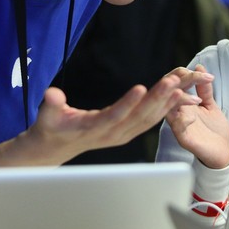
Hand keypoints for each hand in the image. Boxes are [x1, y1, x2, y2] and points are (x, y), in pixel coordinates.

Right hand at [28, 69, 209, 163]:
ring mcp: (122, 135)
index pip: (114, 116)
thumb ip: (51, 105)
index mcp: (93, 129)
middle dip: (157, 98)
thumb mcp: (47, 116)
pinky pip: (150, 120)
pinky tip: (177, 96)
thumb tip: (51, 94)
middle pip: (138, 116)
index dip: (128, 103)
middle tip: (173, 81)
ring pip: (148, 119)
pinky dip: (165, 108)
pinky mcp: (127, 132)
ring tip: (181, 85)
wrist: (56, 147)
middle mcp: (112, 134)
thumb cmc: (52, 128)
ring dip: (166, 102)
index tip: (141, 88)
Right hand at [165, 64, 228, 169]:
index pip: (175, 84)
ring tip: (182, 90)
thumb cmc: (214, 129)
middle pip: (167, 93)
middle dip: (174, 81)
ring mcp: (179, 125)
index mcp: (182, 103)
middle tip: (188, 75)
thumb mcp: (210, 105)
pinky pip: (177, 128)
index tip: (199, 71)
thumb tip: (200, 67)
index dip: (183, 74)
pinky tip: (192, 117)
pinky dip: (182, 121)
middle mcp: (178, 113)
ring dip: (174, 98)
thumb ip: (205, 89)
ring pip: (168, 109)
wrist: (223, 152)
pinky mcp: (184, 139)